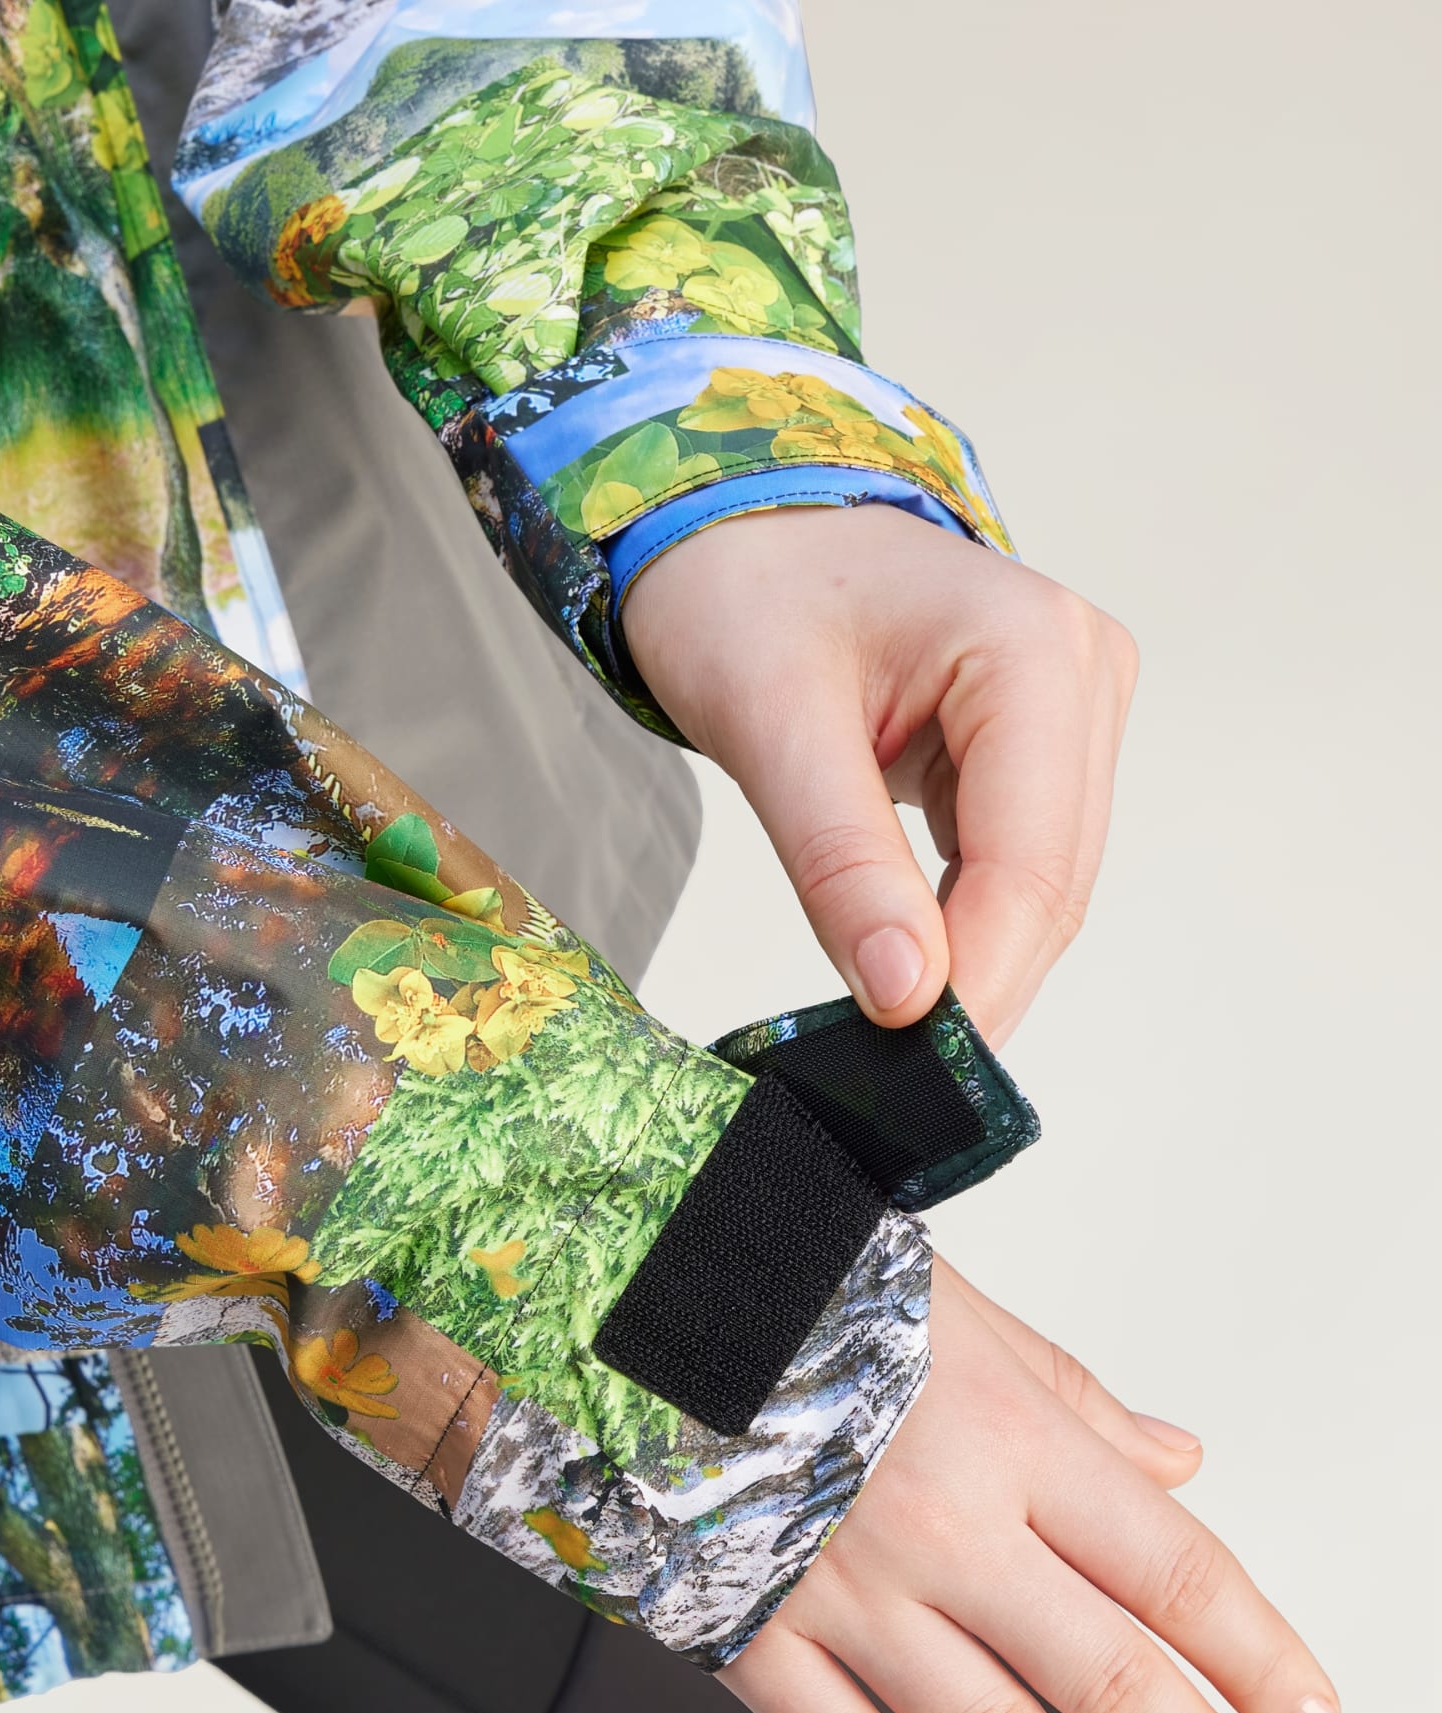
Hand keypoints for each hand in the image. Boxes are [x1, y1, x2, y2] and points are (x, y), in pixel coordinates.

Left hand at [622, 506, 1137, 1045]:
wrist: (728, 529)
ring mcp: (1068, 710)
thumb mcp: (768, 726)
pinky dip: (959, 927)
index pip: (1030, 861)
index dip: (977, 978)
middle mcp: (1079, 672)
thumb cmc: (738, 594)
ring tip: (889, 1045)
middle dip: (977, 985)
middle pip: (1051, 885)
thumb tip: (904, 999)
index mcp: (1032, 649)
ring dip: (973, 966)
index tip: (909, 1070)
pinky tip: (904, 977)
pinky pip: (1012, 864)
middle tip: (892, 1087)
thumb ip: (840, 863)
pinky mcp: (1034, 746)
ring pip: (1041, 887)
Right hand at [722, 1261, 1339, 1712]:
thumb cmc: (795, 1279)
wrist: (622, 1289)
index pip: (1166, 1568)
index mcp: (1000, 1434)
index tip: (1302, 1712)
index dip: (1250, 1651)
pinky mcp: (746, 1622)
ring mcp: (838, 1585)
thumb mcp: (956, 1309)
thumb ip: (1071, 1395)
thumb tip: (1174, 1460)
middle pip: (1098, 1670)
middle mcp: (936, 1523)